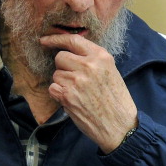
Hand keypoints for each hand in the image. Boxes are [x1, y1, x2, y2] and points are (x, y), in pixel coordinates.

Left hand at [39, 34, 137, 153]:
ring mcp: (77, 80)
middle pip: (60, 57)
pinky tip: (73, 100)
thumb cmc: (116, 100)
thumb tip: (71, 51)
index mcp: (101, 57)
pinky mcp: (67, 96)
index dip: (56, 38)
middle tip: (75, 79)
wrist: (120, 126)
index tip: (45, 40)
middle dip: (63, 67)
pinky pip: (53, 88)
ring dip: (62, 83)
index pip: (73, 40)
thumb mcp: (111, 71)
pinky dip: (59, 94)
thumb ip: (92, 59)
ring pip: (56, 74)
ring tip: (79, 93)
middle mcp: (88, 66)